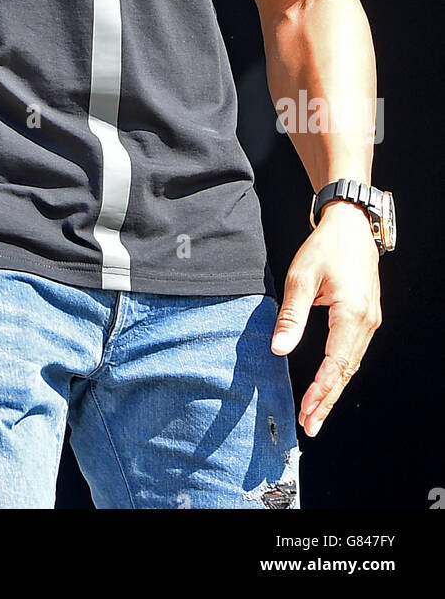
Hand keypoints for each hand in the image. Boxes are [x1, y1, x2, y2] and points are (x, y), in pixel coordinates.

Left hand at [270, 201, 381, 436]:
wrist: (350, 224)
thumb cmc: (326, 247)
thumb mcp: (301, 277)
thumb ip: (291, 315)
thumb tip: (279, 348)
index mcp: (352, 313)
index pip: (336, 363)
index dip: (321, 390)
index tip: (306, 410)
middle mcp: (366, 321)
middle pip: (347, 371)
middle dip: (328, 399)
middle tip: (310, 425)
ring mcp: (370, 320)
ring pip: (352, 364)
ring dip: (334, 389)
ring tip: (316, 412)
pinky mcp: (366, 316)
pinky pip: (354, 352)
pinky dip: (340, 372)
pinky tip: (328, 384)